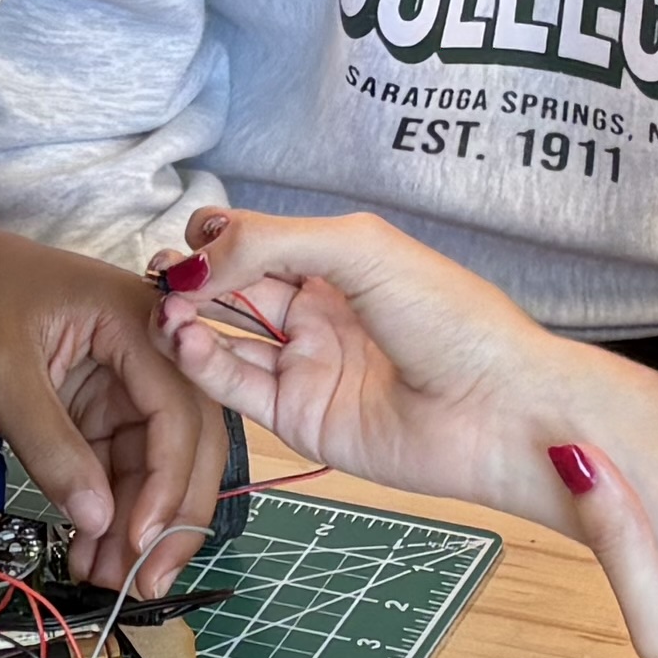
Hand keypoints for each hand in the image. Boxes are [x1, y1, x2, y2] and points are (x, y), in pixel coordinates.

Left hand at [0, 207, 237, 596]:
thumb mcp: (0, 369)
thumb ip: (49, 444)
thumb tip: (97, 520)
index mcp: (142, 321)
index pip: (178, 412)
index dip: (168, 482)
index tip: (140, 539)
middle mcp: (156, 352)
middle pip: (190, 444)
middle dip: (172, 517)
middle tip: (144, 583)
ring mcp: (134, 384)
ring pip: (160, 466)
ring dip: (141, 527)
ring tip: (107, 580)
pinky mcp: (109, 409)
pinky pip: (126, 468)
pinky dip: (113, 513)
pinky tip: (92, 554)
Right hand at [151, 207, 610, 517]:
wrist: (498, 410)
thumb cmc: (452, 319)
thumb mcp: (360, 249)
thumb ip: (271, 243)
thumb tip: (194, 260)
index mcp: (339, 263)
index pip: (256, 242)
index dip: (216, 239)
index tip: (190, 240)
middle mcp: (319, 312)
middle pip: (233, 288)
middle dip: (191, 279)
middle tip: (159, 277)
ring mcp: (308, 365)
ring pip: (226, 339)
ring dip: (188, 321)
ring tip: (166, 311)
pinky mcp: (301, 418)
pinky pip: (238, 387)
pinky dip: (204, 364)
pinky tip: (186, 341)